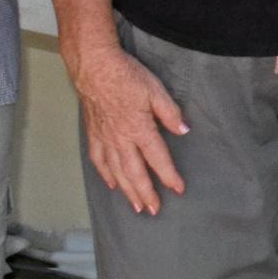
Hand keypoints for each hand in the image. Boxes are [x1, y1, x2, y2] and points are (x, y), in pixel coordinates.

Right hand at [67, 42, 187, 214]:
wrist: (94, 68)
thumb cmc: (126, 76)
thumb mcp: (156, 90)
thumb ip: (170, 113)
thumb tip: (184, 131)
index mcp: (140, 129)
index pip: (158, 159)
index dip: (169, 176)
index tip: (178, 189)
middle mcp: (121, 139)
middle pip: (135, 173)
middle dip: (146, 193)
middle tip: (154, 210)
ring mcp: (105, 138)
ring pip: (116, 172)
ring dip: (127, 191)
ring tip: (136, 206)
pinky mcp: (93, 134)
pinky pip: (99, 160)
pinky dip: (105, 175)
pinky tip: (111, 184)